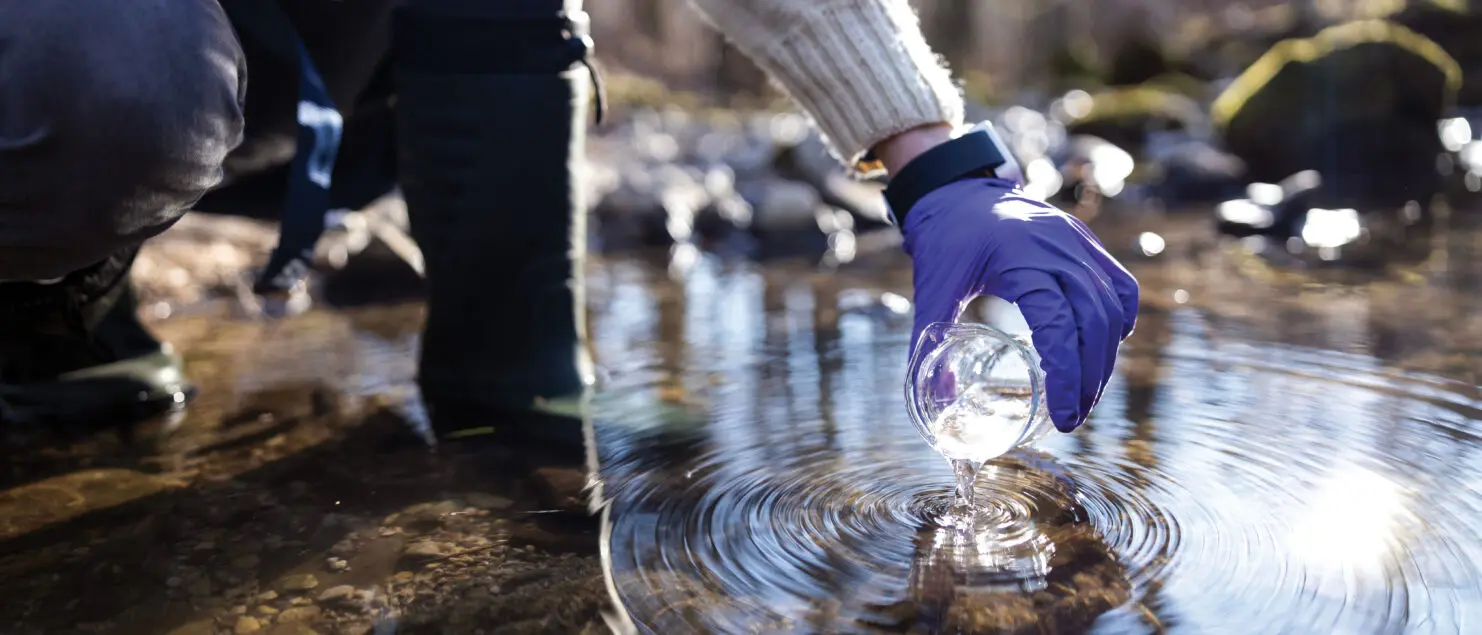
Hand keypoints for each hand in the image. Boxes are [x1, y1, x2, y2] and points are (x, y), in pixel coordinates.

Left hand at [903, 178, 1138, 431]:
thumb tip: (940, 401)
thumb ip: (929, 344)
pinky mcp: (1085, 242)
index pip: (1058, 324)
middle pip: (1094, 322)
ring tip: (1086, 396)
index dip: (1066, 374)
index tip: (1062, 415)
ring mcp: (1078, 243)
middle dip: (1089, 377)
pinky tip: (1105, 349)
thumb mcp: (931, 290)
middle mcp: (1059, 248)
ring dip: (1104, 357)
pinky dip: (1118, 320)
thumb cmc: (944, 239)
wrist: (958, 188)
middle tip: (1072, 418)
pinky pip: (1119, 285)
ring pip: (1111, 307)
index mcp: (1020, 259)